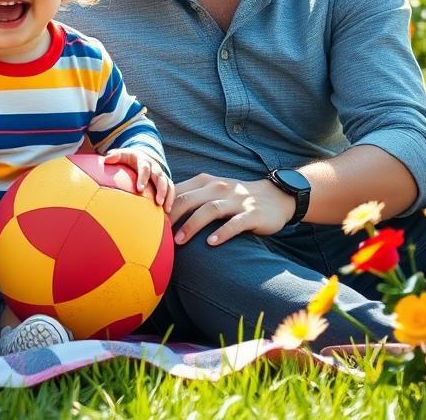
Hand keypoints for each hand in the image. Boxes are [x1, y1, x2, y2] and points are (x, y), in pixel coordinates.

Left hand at [103, 148, 175, 212]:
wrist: (142, 155)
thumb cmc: (129, 158)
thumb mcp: (122, 154)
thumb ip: (115, 156)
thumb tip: (106, 159)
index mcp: (143, 160)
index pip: (144, 168)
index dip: (143, 178)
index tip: (140, 190)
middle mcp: (154, 167)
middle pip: (160, 177)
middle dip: (160, 189)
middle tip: (158, 202)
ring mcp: (161, 174)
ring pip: (168, 184)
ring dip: (168, 196)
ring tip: (166, 209)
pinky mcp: (165, 181)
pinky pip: (171, 190)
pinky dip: (171, 199)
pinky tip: (167, 211)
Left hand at [168, 172, 295, 246]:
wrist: (276, 196)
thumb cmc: (236, 197)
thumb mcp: (214, 191)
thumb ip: (192, 196)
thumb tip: (163, 211)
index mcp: (207, 181)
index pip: (180, 189)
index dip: (164, 202)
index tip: (149, 217)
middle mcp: (219, 188)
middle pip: (190, 199)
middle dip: (172, 215)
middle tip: (158, 232)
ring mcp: (236, 201)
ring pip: (210, 210)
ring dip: (192, 225)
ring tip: (179, 241)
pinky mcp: (252, 214)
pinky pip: (235, 224)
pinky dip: (222, 233)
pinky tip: (211, 243)